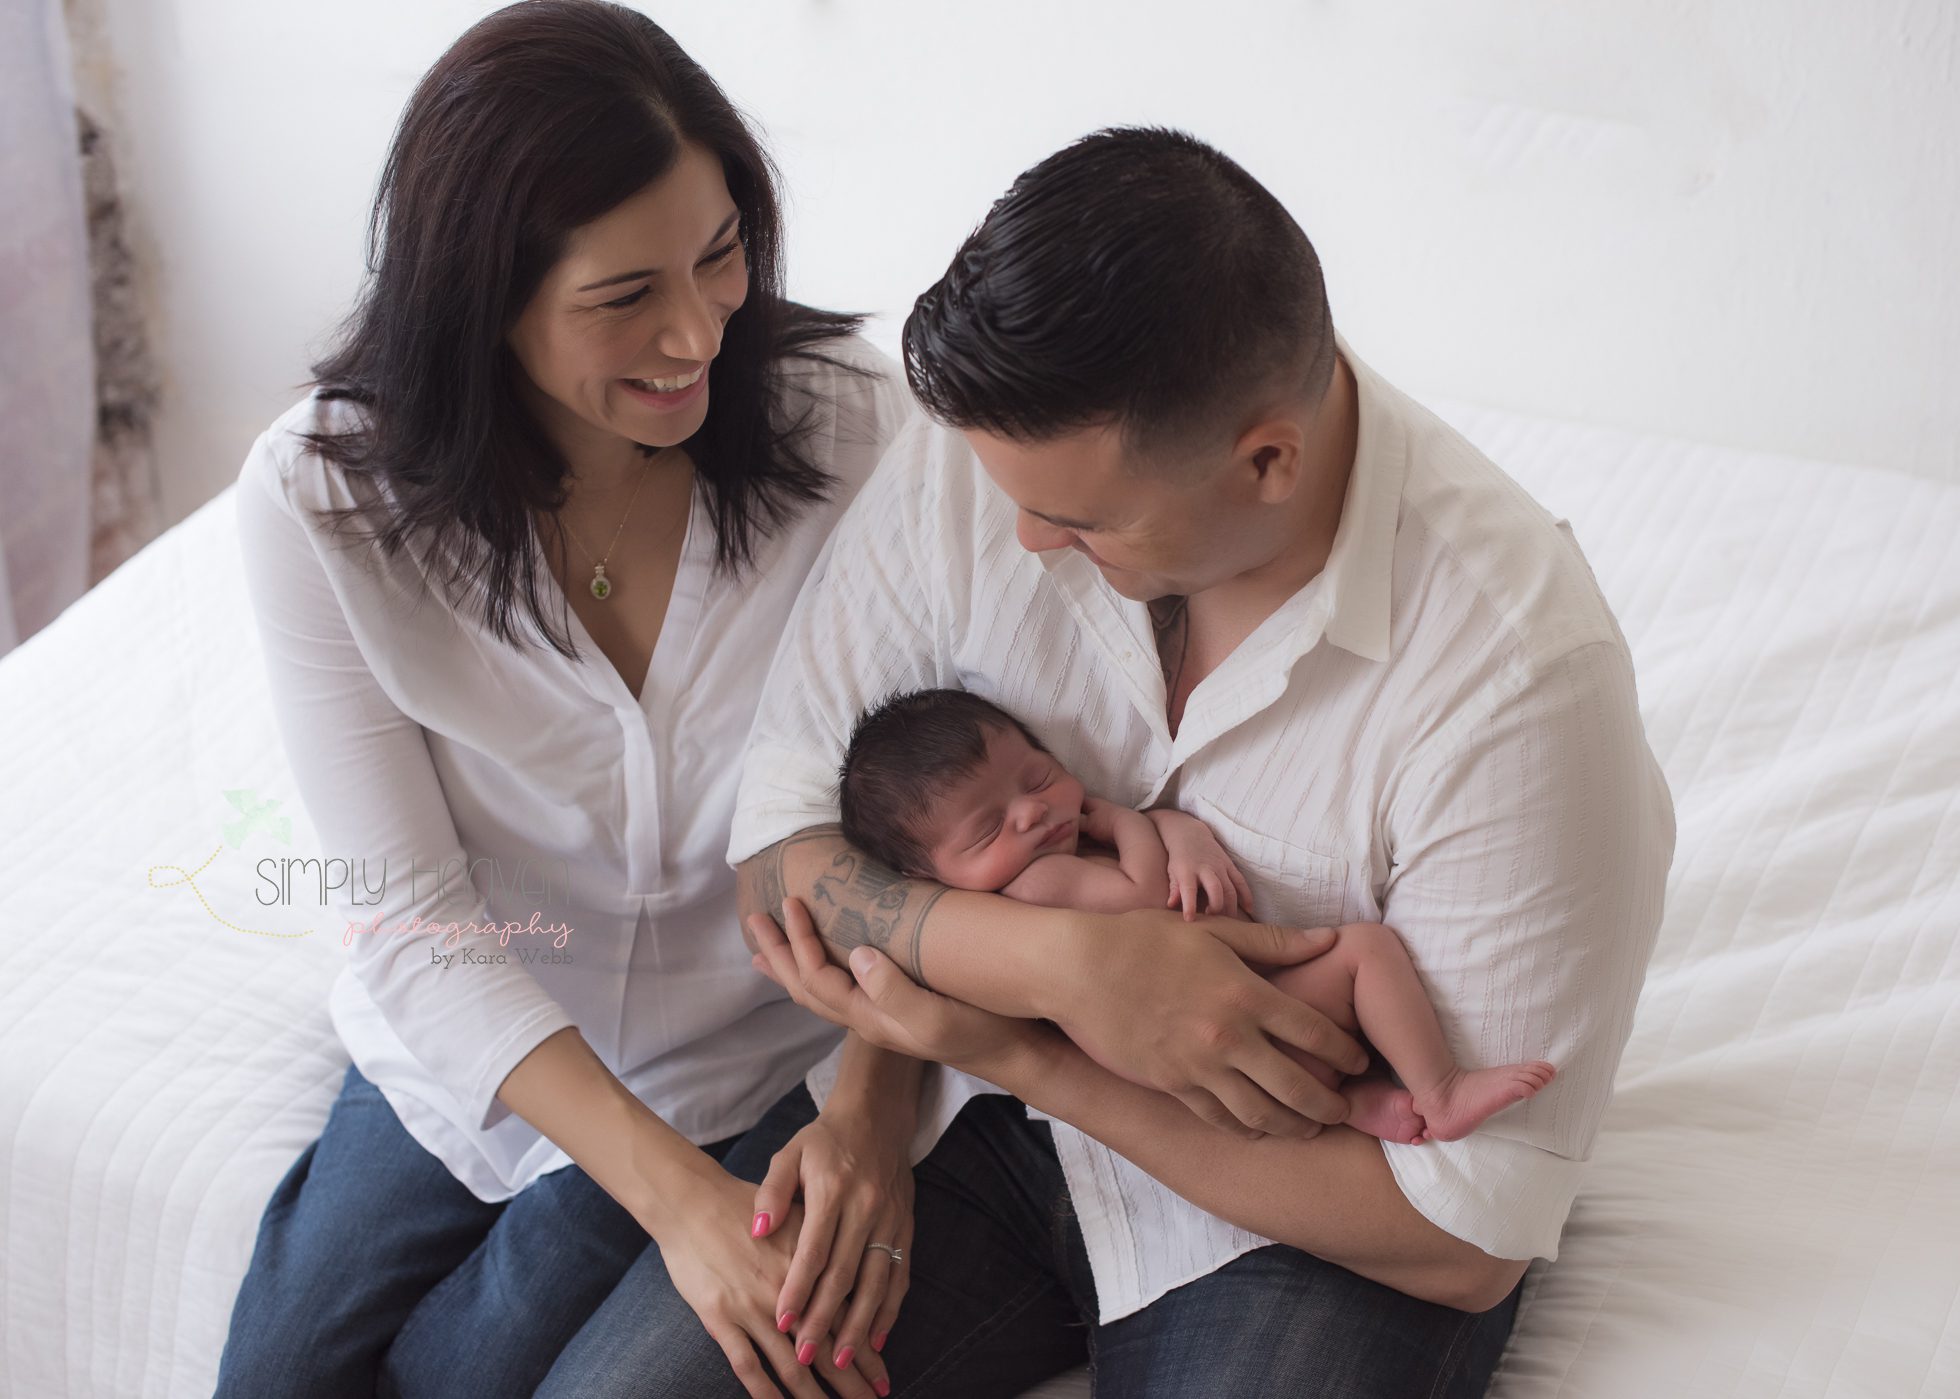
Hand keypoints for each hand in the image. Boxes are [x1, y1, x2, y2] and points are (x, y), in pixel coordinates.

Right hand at [654, 1167, 890, 1398]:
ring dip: (814, 1397)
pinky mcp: (721, 1318)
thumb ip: (822, 1245)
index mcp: (809, 1268)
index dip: (866, 1352)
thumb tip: (853, 1267)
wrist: (692, 1201)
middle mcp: (787, 1293)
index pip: (847, 1319)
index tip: (883, 1376)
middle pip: (826, 1348)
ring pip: (791, 1366)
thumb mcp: (795, 1215)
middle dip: (851, 1382)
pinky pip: (747, 1365)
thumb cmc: (743, 1205)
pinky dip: (764, 1392)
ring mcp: (754, 1308)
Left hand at [748, 899, 1053, 1082]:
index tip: (791, 901)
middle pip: (806, 987)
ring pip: (821, 990)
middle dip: (778, 953)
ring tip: (769, 944)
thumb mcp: (935, 1015)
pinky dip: (819, 969)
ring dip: (791, 963)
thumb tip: (856, 952)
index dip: (799, 940)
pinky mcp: (899, 1005)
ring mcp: (882, 1014)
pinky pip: (843, 986)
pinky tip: (829, 957)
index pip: (817, 977)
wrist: (1012, 1050)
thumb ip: (893, 989)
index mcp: (868, 1016)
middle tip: (754, 918)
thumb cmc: (978, 1028)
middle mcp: (867, 1018)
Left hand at [750, 1103, 913, 1376]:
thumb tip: (757, 1231)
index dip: (798, 1288)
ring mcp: (890, 1219)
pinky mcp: (906, 1226)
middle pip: (845, 1274)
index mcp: (833, 1190)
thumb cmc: (824, 1140)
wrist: (877, 1117)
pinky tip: (879, 1336)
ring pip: (876, 1281)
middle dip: (825, 1319)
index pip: (814, 1250)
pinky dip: (891, 1307)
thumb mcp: (790, 1153)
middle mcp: (866, 1208)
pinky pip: (900, 1273)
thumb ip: (772, 1192)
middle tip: (806, 1356)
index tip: (782, 1322)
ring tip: (843, 1359)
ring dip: (860, 1324)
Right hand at [1049, 910, 1369, 1138]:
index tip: (1359, 1060)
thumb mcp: (1212, 932)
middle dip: (1330, 1103)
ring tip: (1311, 1128)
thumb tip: (1328, 938)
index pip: (1315, 1032)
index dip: (1346, 1051)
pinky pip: (1220, 1117)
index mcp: (1245, 993)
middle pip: (1298, 1085)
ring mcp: (1199, 1066)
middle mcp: (1229, 1037)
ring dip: (1295, 1125)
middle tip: (1346, 1110)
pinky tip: (1260, 1128)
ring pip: (1262, 1113)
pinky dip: (1247, 1128)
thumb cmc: (1143, 940)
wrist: (1078, 969)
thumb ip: (1272, 942)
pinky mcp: (1172, 1085)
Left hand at [1156, 814, 1255, 920]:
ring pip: (1231, 888)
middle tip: (1213, 920)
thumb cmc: (1178, 858)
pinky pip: (1241, 881)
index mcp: (1187, 871)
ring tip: (1228, 921)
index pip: (1188, 890)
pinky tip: (1249, 909)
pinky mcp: (1229, 864)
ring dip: (1231, 906)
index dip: (1189, 906)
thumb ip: (1173, 889)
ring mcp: (1220, 865)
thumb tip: (1170, 905)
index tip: (1189, 919)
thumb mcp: (1172, 872)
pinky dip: (1246, 895)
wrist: (1189, 833)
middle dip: (1217, 906)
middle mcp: (1206, 868)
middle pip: (1216, 888)